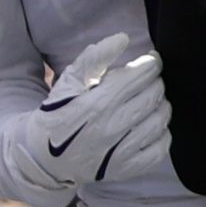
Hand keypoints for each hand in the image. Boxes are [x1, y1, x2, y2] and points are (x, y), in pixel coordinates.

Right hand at [5, 32, 171, 197]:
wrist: (43, 157)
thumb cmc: (56, 114)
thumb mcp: (66, 83)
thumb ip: (93, 59)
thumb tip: (121, 38)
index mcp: (96, 102)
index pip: (139, 76)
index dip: (151, 63)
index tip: (151, 60)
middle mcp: (112, 127)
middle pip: (153, 96)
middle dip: (155, 82)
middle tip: (147, 81)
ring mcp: (122, 150)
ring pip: (161, 119)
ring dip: (160, 105)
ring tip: (149, 101)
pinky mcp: (129, 168)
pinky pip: (161, 147)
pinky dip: (162, 132)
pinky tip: (150, 126)